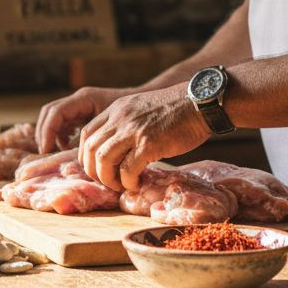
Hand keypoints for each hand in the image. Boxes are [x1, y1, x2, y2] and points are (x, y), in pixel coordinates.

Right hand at [36, 87, 134, 152]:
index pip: (56, 112)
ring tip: (55, 151)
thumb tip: (83, 159)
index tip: (46, 150)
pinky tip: (67, 147)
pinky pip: (62, 122)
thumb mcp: (116, 127)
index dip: (48, 131)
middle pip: (49, 112)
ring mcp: (79, 105)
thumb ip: (99, 139)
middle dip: (44, 132)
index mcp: (85, 98)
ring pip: (53, 117)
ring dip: (50, 134)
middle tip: (45, 153)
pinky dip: (59, 135)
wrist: (148, 106)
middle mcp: (79, 99)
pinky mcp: (82, 112)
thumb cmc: (135, 116)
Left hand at [78, 84, 211, 191]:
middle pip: (90, 148)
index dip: (86, 155)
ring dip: (107, 178)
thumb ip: (126, 124)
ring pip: (103, 159)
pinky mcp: (149, 144)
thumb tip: (118, 150)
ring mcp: (134, 130)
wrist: (200, 102)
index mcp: (117, 109)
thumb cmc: (177, 110)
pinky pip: (128, 169)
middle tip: (107, 181)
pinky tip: (136, 183)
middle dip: (93, 171)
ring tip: (120, 185)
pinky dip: (128, 181)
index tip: (96, 168)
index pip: (87, 134)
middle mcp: (120, 118)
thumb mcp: (142, 109)